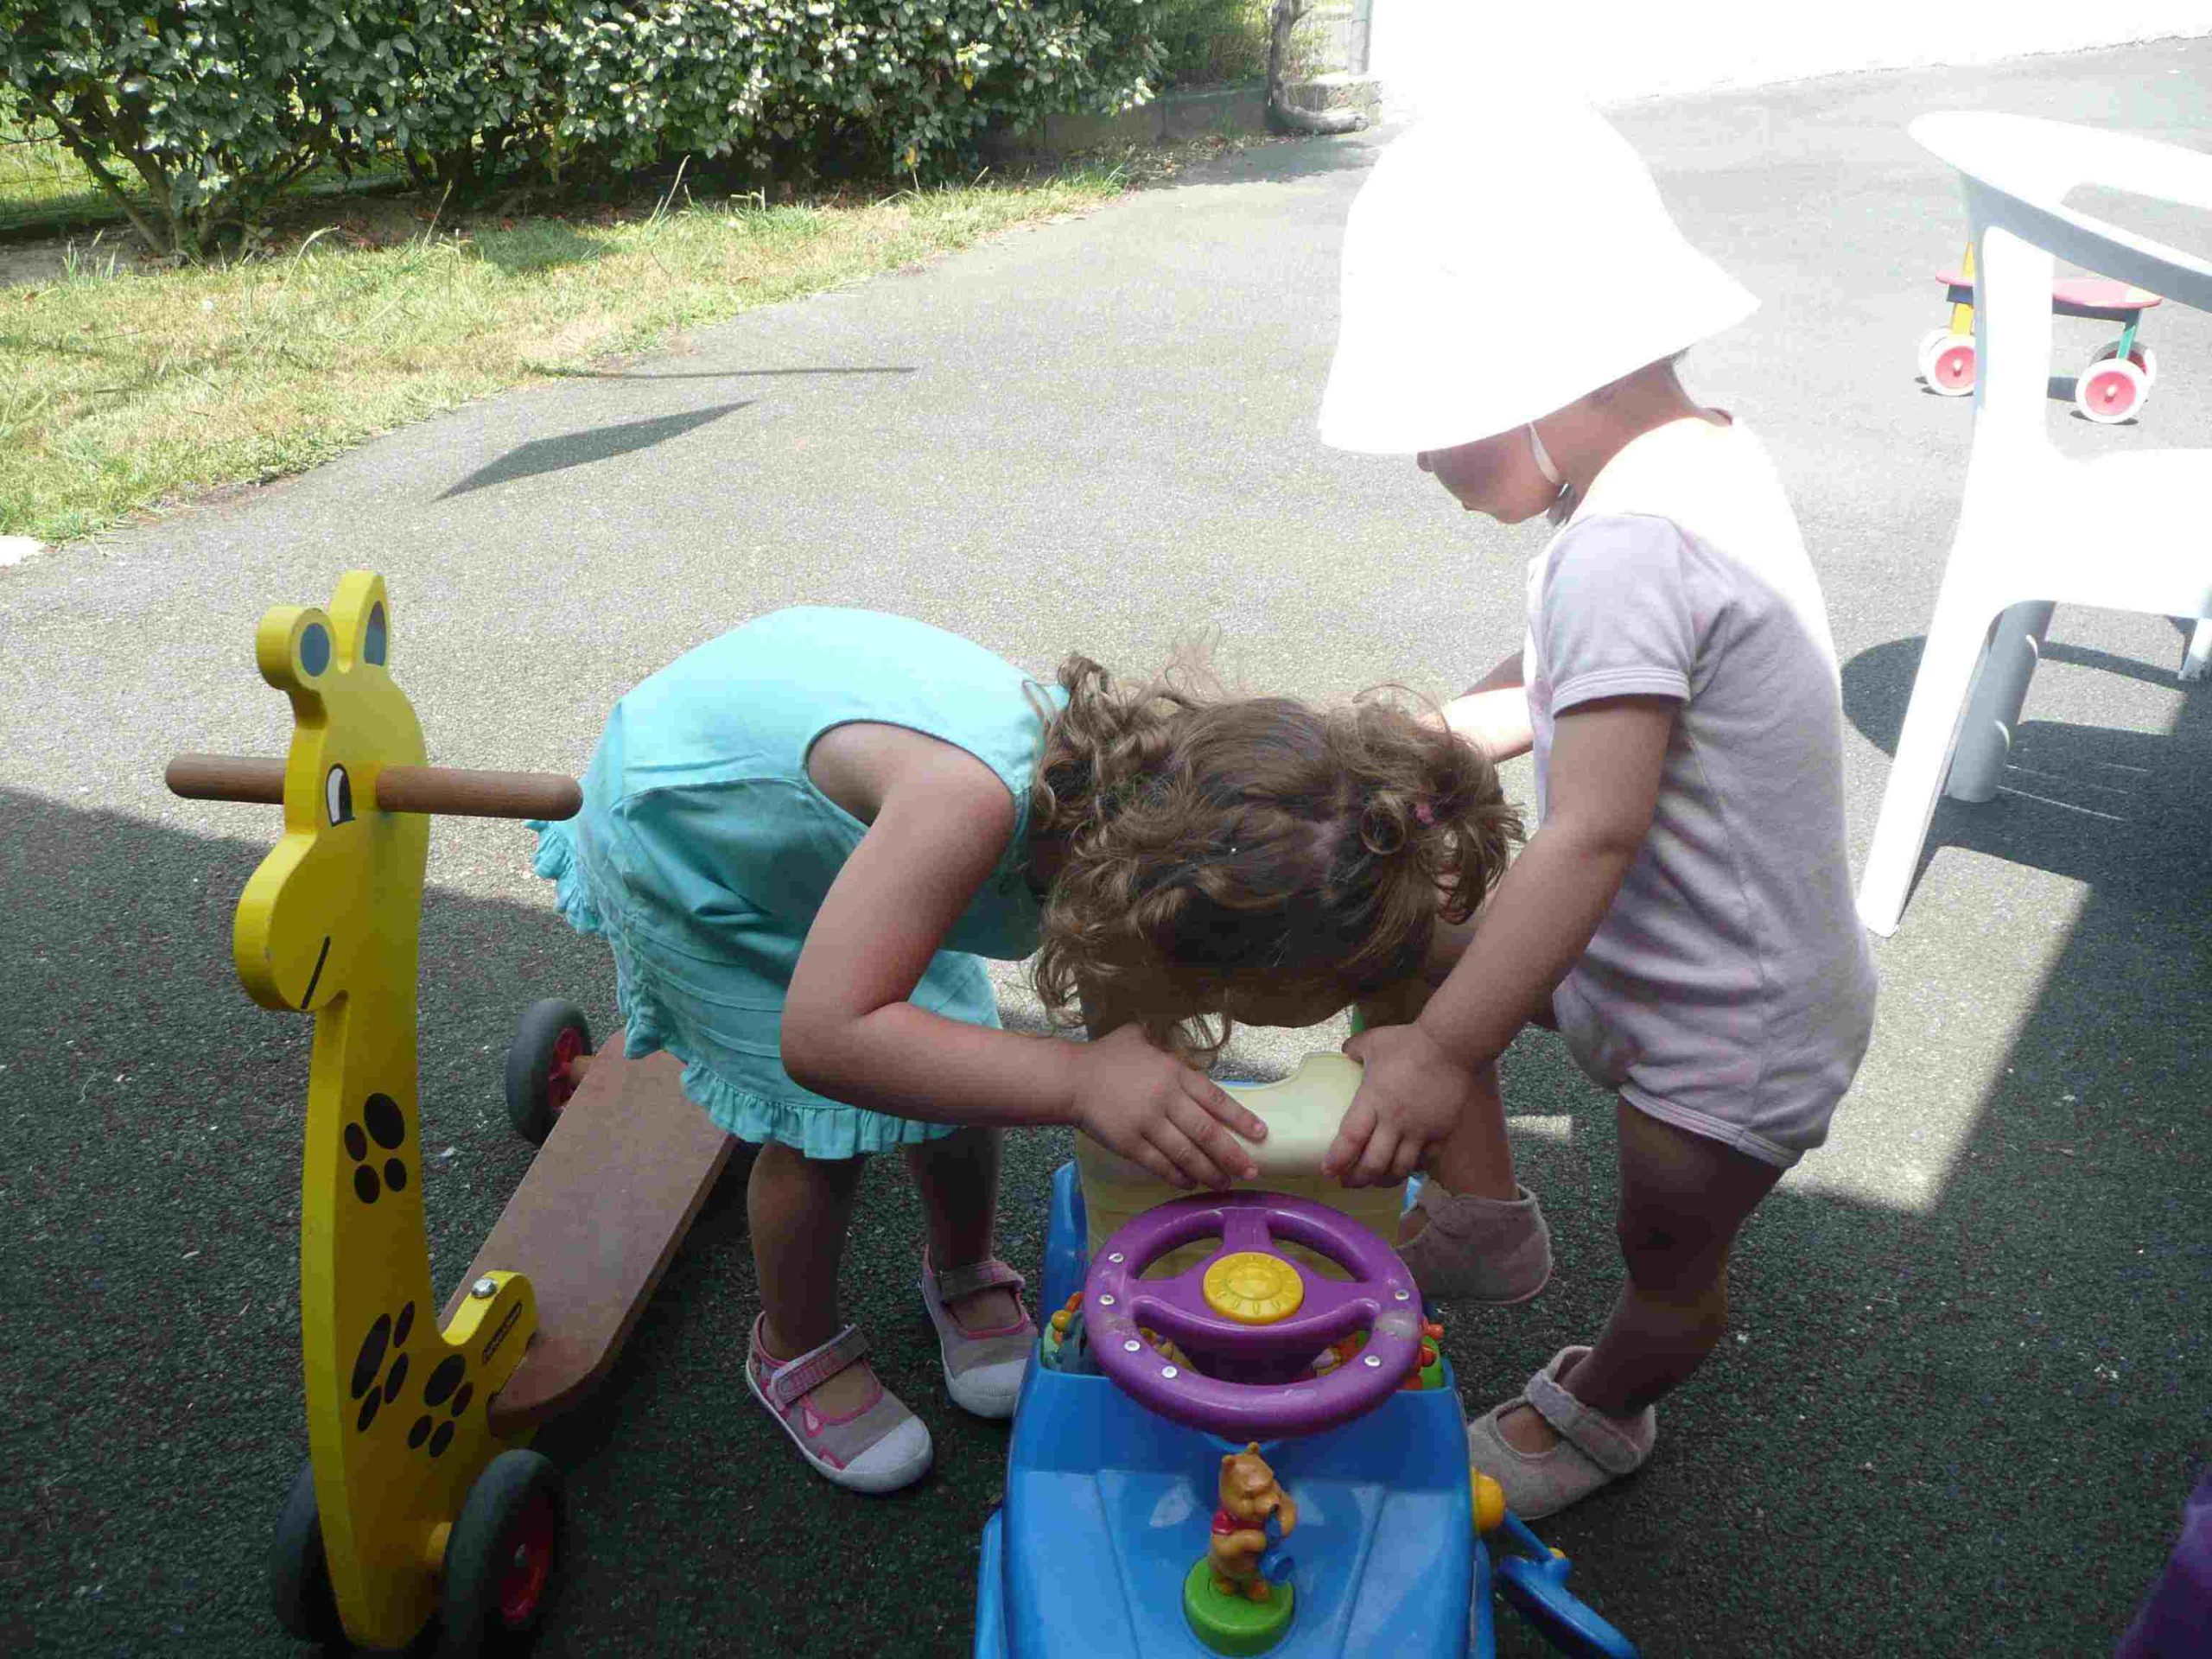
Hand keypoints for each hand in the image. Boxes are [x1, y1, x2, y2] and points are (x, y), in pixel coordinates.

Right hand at [1066, 1025, 1265, 1189]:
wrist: (1070, 1079)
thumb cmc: (1106, 1057)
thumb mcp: (1140, 1036)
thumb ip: (1166, 1040)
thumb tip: (1186, 1033)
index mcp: (1173, 1072)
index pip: (1217, 1099)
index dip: (1241, 1119)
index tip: (1261, 1134)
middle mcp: (1165, 1099)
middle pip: (1208, 1133)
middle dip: (1233, 1156)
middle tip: (1251, 1170)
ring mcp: (1147, 1124)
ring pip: (1187, 1154)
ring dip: (1210, 1172)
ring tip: (1224, 1183)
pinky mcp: (1129, 1144)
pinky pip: (1161, 1165)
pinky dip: (1178, 1177)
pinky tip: (1190, 1183)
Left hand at [1325, 1022, 1478, 1187]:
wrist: (1451, 1045)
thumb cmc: (1408, 1043)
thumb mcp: (1372, 1042)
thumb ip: (1353, 1050)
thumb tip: (1344, 1054)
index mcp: (1373, 1100)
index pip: (1351, 1138)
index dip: (1338, 1159)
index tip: (1328, 1171)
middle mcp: (1395, 1122)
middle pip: (1374, 1164)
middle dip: (1357, 1179)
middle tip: (1347, 1183)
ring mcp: (1420, 1131)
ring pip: (1400, 1169)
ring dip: (1384, 1180)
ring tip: (1374, 1181)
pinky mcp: (1441, 1133)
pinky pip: (1425, 1162)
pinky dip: (1413, 1169)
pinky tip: (1404, 1168)